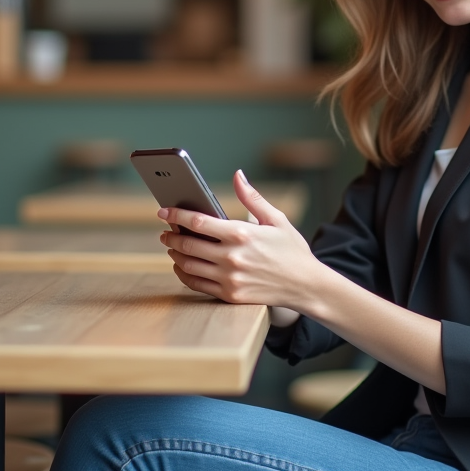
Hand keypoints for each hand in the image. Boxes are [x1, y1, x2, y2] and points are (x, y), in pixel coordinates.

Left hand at [159, 170, 318, 311]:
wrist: (306, 286)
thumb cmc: (292, 250)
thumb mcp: (277, 219)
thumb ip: (252, 197)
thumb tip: (238, 175)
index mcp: (242, 234)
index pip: (198, 222)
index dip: (176, 215)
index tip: (163, 211)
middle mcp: (232, 257)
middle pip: (188, 244)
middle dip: (171, 236)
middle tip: (164, 231)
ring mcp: (230, 278)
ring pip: (189, 265)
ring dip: (175, 254)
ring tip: (172, 246)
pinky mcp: (230, 295)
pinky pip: (196, 285)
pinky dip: (183, 274)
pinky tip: (182, 266)